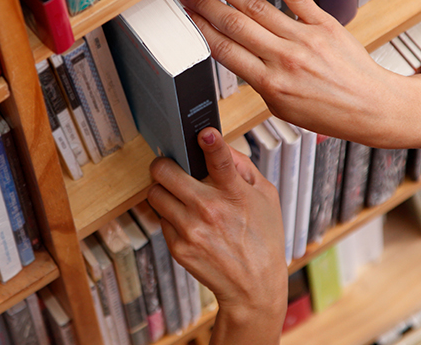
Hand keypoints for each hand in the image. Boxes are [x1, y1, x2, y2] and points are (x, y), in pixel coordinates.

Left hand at [148, 127, 286, 343]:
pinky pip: (160, 218)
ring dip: (163, 190)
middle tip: (171, 168)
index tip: (204, 134)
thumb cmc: (263, 238)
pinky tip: (188, 222)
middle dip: (165, 165)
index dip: (211, 143)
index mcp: (234, 193)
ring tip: (179, 196)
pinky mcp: (177, 247)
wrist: (253, 287)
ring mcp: (190, 229)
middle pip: (165, 172)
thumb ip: (242, 167)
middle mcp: (209, 209)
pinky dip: (170, 216)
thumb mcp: (266, 196)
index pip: (221, 161)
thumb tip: (219, 145)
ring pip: (155, 193)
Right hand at [180, 0, 420, 150]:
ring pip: (258, 8)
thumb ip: (258, 80)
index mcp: (271, 84)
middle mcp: (286, 59)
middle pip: (235, 25)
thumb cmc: (329, 113)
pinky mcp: (325, 24)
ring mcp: (306, 39)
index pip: (225, 51)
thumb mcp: (282, 108)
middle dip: (205, 5)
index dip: (200, 29)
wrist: (372, 108)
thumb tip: (235, 56)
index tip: (185, 16)